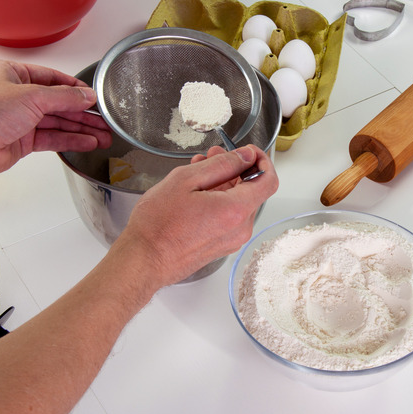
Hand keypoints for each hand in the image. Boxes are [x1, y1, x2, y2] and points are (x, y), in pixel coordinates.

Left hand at [0, 60, 110, 186]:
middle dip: (83, 113)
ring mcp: (20, 119)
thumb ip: (63, 97)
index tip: (94, 96)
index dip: (75, 88)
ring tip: (103, 135)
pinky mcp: (22, 140)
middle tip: (105, 120)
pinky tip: (87, 142)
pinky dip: (71, 140)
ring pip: (58, 123)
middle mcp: (17, 96)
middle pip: (58, 103)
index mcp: (13, 75)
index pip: (52, 78)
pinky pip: (52, 138)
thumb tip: (86, 95)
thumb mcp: (31, 96)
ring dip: (81, 129)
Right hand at [112, 144, 278, 286]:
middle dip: (235, 169)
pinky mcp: (221, 246)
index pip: (269, 180)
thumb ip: (222, 165)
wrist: (143, 261)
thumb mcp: (186, 181)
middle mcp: (240, 229)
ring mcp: (231, 240)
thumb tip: (245, 157)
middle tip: (212, 156)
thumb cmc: (157, 226)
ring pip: (238, 203)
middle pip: (252, 191)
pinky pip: (228, 217)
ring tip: (197, 172)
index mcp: (235, 211)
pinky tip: (196, 192)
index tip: (248, 152)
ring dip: (223, 183)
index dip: (262, 161)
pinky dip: (218, 200)